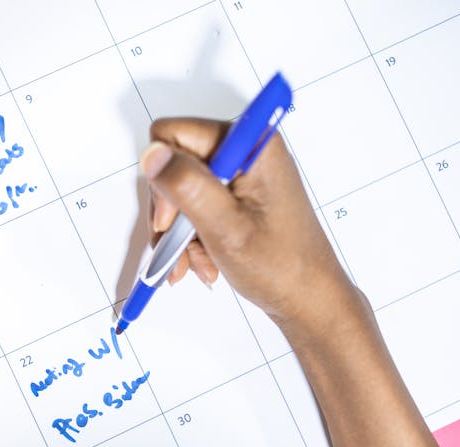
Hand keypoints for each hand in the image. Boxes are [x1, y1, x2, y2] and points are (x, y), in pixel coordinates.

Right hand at [143, 117, 366, 338]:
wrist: (307, 299)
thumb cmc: (282, 266)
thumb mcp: (226, 228)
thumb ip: (187, 186)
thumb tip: (152, 155)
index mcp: (250, 145)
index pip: (175, 135)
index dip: (165, 177)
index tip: (174, 218)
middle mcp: (244, 151)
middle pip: (174, 165)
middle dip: (172, 213)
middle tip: (181, 247)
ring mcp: (240, 174)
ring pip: (180, 192)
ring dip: (180, 233)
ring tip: (198, 264)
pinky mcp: (236, 194)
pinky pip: (195, 208)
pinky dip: (192, 239)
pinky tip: (205, 263)